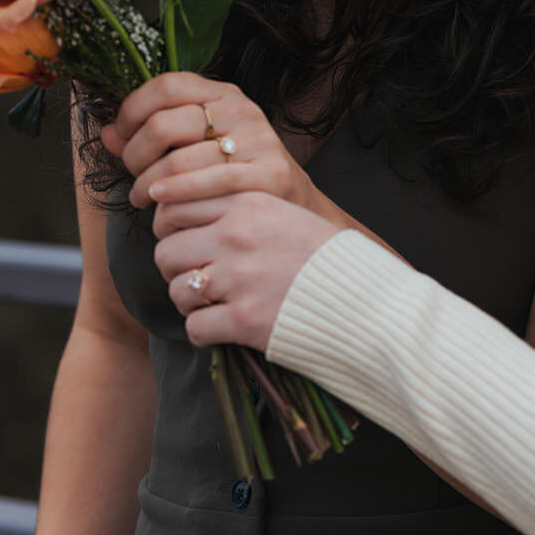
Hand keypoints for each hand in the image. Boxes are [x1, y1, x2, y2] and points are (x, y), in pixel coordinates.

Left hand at [101, 73, 316, 212]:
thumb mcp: (196, 144)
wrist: (291, 206)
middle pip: (165, 124)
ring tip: (142, 198)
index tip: (121, 136)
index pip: (166, 85)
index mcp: (223, 94)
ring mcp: (259, 141)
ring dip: (147, 185)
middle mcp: (242, 111)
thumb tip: (108, 134)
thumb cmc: (233, 173)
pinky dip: (174, 196)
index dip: (132, 110)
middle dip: (135, 154)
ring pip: (178, 162)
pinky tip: (161, 204)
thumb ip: (151, 135)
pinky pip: (206, 185)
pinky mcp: (270, 174)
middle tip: (132, 176)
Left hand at [153, 191, 340, 349]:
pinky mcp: (243, 319)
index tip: (185, 244)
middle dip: (176, 270)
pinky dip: (204, 332)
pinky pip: (194, 327)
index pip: (175, 207)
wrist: (369, 301)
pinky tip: (224, 328)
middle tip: (198, 279)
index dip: (171, 230)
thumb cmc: (331, 260)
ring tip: (214, 305)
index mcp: (248, 203)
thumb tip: (195, 221)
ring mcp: (238, 278)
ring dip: (190, 302)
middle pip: (166, 251)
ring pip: (176, 290)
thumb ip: (243, 212)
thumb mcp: (288, 214)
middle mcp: (237, 236)